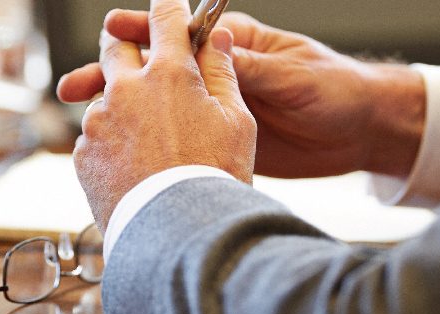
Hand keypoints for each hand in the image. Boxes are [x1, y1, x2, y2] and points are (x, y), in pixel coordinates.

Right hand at [59, 11, 426, 177]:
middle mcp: (216, 74)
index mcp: (234, 45)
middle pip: (154, 71)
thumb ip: (249, 69)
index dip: (142, 30)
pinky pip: (175, 139)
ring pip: (156, 109)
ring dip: (121, 116)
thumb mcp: (291, 77)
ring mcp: (213, 108)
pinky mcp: (219, 139)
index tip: (112, 31)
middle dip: (113, 75)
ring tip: (84, 124)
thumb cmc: (336, 90)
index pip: (177, 32)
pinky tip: (119, 157)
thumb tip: (210, 55)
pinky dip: (145, 146)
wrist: (362, 132)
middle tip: (76, 88)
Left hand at [72, 0, 255, 230]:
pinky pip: (94, 135)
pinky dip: (110, 141)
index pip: (164, 18)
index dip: (167, 5)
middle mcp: (126, 88)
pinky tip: (134, 165)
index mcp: (169, 73)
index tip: (167, 3)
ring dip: (120, 101)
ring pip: (103, 94)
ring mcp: (99, 120)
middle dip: (126, 42)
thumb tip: (218, 39)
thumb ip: (223, 73)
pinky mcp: (83, 152)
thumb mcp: (237, 121)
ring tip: (147, 135)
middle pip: (115, 44)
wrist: (177, 233)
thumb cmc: (214, 177)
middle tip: (139, 54)